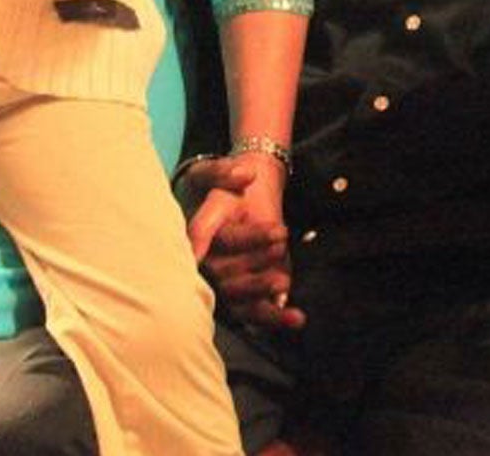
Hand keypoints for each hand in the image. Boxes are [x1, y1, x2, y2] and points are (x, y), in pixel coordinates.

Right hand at [180, 153, 301, 329]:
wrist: (240, 196)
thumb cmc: (221, 185)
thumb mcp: (213, 171)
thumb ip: (223, 171)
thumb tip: (243, 175)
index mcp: (192, 239)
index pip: (216, 243)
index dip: (244, 238)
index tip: (275, 229)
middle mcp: (206, 267)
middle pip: (225, 277)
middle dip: (254, 260)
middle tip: (281, 239)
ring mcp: (226, 284)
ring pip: (239, 303)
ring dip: (261, 293)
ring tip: (282, 283)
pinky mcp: (247, 294)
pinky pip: (257, 313)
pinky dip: (277, 317)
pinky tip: (297, 319)